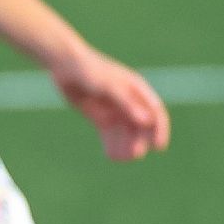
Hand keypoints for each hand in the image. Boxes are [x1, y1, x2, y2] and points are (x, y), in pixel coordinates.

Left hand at [50, 47, 170, 160]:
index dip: (159, 130)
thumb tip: (146, 121)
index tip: (158, 146)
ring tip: (119, 158)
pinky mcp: (101, 117)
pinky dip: (112, 145)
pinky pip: (110, 135)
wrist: (64, 65)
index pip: (155, 112)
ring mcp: (114, 110)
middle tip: (133, 155)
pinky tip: (110, 156)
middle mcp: (129, 101)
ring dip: (126, 147)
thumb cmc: (89, 70)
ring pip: (125, 133)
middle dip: (139, 141)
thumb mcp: (109, 86)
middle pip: (140, 127)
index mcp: (137, 90)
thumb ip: (127, 103)